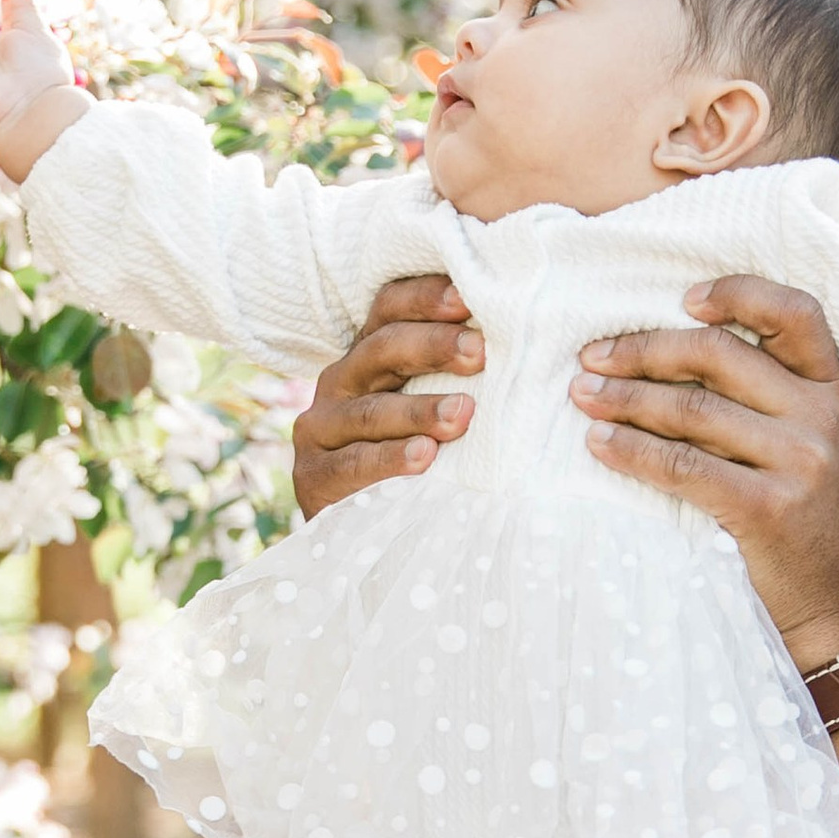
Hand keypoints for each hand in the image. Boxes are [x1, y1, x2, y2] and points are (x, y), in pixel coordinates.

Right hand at [290, 276, 484, 519]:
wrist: (363, 539)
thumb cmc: (420, 462)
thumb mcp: (435, 414)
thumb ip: (460, 380)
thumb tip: (526, 350)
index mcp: (371, 357)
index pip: (390, 309)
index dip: (425, 298)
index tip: (468, 298)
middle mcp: (341, 382)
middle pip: (382, 349)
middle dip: (433, 346)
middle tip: (480, 352)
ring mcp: (322, 427)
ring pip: (372, 410)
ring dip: (419, 410)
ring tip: (462, 414)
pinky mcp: (313, 474)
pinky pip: (354, 462)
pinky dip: (390, 459)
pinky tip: (424, 458)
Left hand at [571, 276, 838, 670]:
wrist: (831, 613)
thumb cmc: (803, 524)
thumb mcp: (809, 449)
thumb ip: (767, 402)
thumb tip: (666, 355)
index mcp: (833, 391)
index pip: (795, 314)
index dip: (738, 293)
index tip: (682, 300)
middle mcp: (822, 418)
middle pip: (719, 356)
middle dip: (644, 350)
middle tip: (591, 357)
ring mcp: (799, 462)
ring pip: (690, 409)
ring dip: (623, 398)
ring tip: (581, 395)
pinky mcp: (768, 509)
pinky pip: (681, 465)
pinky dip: (630, 450)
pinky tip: (598, 444)